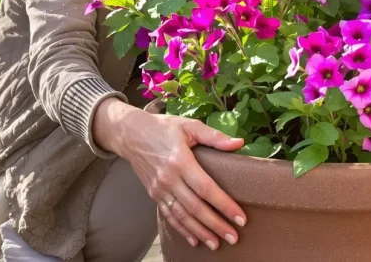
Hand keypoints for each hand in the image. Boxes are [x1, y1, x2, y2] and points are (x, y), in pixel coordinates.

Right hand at [92, 99, 246, 249]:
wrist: (131, 134)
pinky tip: (194, 240)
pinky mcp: (154, 194)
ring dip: (200, 232)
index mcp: (180, 160)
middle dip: (216, 224)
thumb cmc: (163, 128)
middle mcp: (169, 178)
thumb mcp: (189, 126)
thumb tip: (239, 143)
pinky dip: (182, 230)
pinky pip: (169, 215)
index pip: (205, 188)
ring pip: (182, 216)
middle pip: (195, 207)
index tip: (240, 217)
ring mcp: (160, 189)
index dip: (224, 204)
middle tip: (233, 237)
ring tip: (216, 244)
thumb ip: (214, 136)